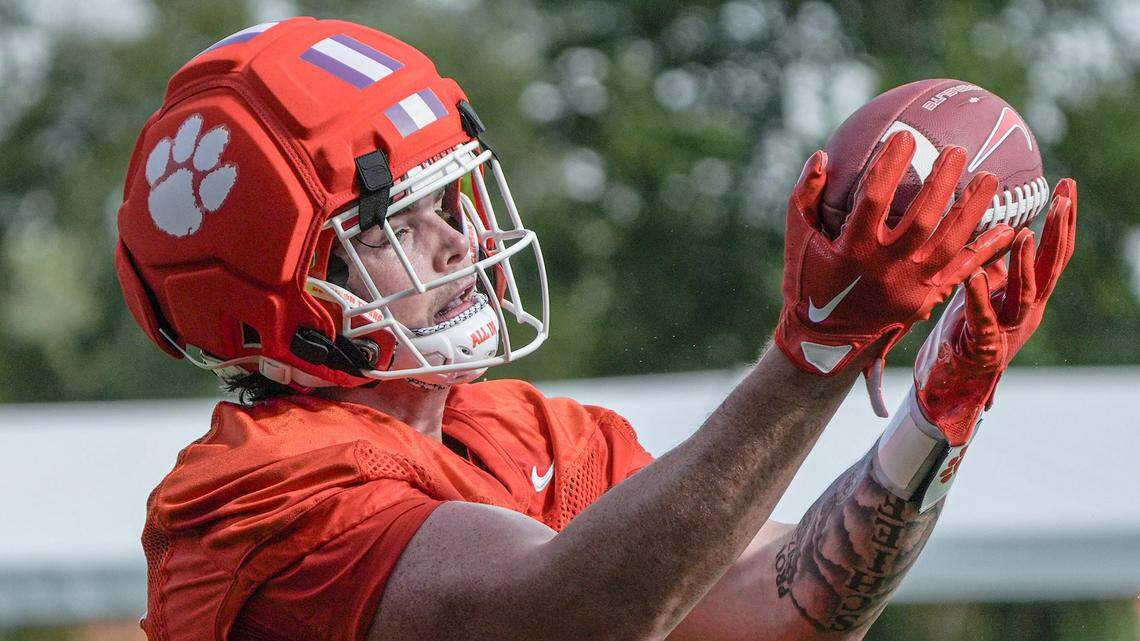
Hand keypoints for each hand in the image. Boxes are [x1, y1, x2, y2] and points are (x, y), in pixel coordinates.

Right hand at [776, 131, 1014, 415]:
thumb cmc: (809, 284)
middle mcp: (885, 267)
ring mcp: (910, 286)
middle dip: (942, 182)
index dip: (890, 166)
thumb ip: (804, 198)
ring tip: (989, 178)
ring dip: (973, 209)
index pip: (873, 198)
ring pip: (950, 244)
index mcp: (852, 249)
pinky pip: (962, 271)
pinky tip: (1008, 229)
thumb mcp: (798, 240)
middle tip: (957, 151)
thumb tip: (821, 156)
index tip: (904, 137)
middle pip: (922, 218)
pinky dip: (986, 250)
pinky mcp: (926, 300)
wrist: (824, 342)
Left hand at [914, 179, 1077, 444]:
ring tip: (1023, 234)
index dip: (1064, 220)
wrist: (954, 379)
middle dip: (1059, 232)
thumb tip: (1002, 227)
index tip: (1068, 186)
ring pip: (1025, 293)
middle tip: (1063, 198)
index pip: (1053, 252)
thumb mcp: (985, 288)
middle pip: (1050, 267)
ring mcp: (1009, 329)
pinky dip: (979, 297)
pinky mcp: (984, 346)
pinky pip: (983, 319)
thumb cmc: (969, 329)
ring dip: (1024, 263)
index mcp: (1029, 294)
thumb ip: (996, 262)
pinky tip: (973, 276)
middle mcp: (1027, 310)